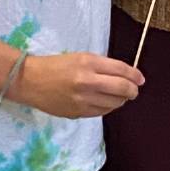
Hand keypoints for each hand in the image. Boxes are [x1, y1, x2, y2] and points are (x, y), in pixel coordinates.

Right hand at [16, 51, 144, 116]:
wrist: (29, 81)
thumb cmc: (55, 65)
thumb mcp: (80, 57)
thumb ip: (102, 66)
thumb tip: (126, 76)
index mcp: (88, 63)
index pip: (122, 70)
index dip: (135, 75)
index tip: (140, 79)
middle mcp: (87, 82)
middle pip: (122, 89)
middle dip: (132, 90)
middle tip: (133, 90)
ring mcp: (82, 100)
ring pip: (114, 104)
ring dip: (120, 100)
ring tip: (118, 96)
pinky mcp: (77, 113)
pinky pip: (101, 112)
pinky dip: (107, 107)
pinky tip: (103, 102)